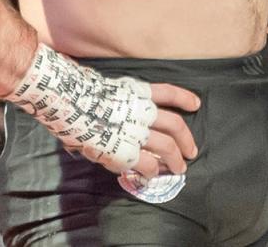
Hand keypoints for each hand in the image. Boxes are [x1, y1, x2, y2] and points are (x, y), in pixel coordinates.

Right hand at [4, 43, 199, 176]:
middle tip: (191, 151)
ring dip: (176, 160)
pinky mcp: (128, 152)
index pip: (169, 92)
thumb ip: (122, 103)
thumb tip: (121, 114)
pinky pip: (148, 165)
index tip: (196, 105)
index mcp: (139, 92)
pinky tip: (153, 175)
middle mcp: (143, 110)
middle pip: (175, 124)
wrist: (71, 105)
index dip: (185, 98)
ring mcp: (137, 131)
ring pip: (168, 147)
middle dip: (186, 139)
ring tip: (180, 169)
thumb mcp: (110, 91)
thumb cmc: (83, 96)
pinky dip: (153, 171)